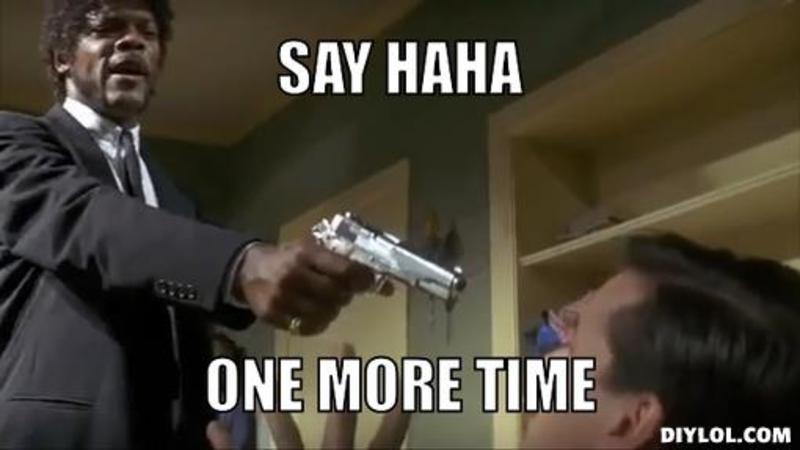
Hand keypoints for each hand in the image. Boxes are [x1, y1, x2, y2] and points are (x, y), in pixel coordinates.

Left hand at [207, 343, 410, 449]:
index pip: (387, 443)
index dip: (398, 417)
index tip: (405, 388)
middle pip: (340, 425)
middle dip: (341, 385)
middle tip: (342, 347)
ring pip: (287, 440)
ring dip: (276, 408)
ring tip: (265, 377)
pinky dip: (226, 447)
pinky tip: (212, 426)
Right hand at [234, 239, 374, 334]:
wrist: (249, 270)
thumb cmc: (288, 257)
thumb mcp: (310, 248)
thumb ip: (340, 260)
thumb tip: (379, 280)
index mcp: (304, 253)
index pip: (343, 270)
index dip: (363, 278)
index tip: (371, 282)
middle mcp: (292, 275)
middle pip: (335, 294)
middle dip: (346, 295)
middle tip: (346, 292)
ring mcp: (281, 298)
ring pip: (323, 314)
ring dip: (333, 309)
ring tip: (329, 301)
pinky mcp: (272, 316)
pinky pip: (307, 327)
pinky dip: (318, 323)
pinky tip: (316, 313)